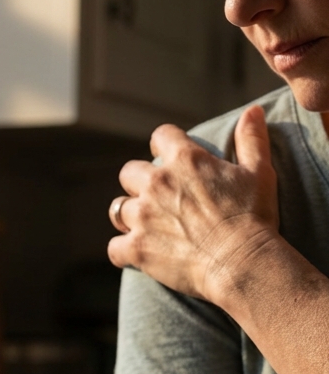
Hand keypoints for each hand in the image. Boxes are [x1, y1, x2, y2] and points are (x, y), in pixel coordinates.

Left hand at [108, 105, 279, 303]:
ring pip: (117, 209)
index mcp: (185, 160)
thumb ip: (251, 140)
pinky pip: (114, 248)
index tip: (167, 155)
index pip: (160, 136)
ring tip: (144, 226)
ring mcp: (143, 217)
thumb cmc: (253, 217)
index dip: (163, 145)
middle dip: (138, 182)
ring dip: (129, 216)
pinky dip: (122, 252)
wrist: (240, 262)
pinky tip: (134, 255)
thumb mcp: (259, 171)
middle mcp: (156, 184)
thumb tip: (252, 111)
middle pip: (129, 173)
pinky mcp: (136, 248)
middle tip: (155, 198)